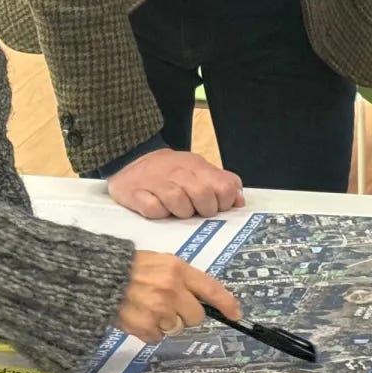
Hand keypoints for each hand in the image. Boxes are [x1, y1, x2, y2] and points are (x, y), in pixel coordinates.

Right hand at [107, 148, 244, 219]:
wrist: (132, 159)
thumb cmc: (170, 171)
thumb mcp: (198, 170)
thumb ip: (221, 182)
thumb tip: (239, 200)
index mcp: (197, 167)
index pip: (224, 187)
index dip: (223, 202)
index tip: (215, 206)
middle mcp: (178, 173)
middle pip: (203, 197)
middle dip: (203, 210)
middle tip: (195, 211)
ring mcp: (156, 183)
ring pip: (179, 205)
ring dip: (180, 213)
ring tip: (175, 209)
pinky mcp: (136, 194)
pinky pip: (154, 210)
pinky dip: (157, 213)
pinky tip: (156, 207)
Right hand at [118, 250, 242, 344]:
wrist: (97, 276)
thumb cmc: (129, 267)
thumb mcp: (160, 262)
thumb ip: (181, 278)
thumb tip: (202, 299)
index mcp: (178, 269)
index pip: (211, 289)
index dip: (227, 304)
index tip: (236, 315)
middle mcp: (172, 290)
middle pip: (196, 316)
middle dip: (186, 315)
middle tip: (169, 306)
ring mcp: (158, 310)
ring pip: (176, 328)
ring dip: (166, 323)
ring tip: (148, 308)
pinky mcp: (144, 326)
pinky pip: (157, 337)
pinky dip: (148, 331)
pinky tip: (137, 316)